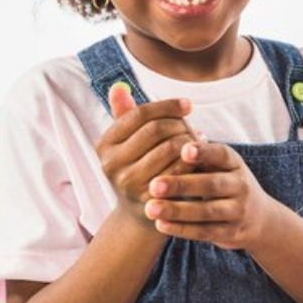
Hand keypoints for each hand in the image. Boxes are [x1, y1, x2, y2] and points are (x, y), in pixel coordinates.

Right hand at [97, 83, 201, 221]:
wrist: (141, 214)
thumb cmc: (138, 167)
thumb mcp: (127, 143)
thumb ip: (125, 115)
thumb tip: (119, 87)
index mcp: (104, 144)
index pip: (139, 114)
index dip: (166, 105)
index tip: (188, 104)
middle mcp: (111, 164)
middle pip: (156, 129)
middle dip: (180, 123)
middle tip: (193, 127)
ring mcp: (129, 183)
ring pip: (171, 147)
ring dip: (190, 140)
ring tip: (198, 141)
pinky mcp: (150, 198)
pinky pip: (180, 170)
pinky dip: (193, 161)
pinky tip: (198, 159)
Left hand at [142, 141, 280, 250]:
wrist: (257, 217)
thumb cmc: (223, 180)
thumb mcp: (216, 163)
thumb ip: (192, 148)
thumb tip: (158, 122)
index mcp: (233, 162)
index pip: (220, 153)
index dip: (203, 152)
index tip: (183, 149)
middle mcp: (239, 185)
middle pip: (211, 184)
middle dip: (181, 185)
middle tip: (154, 185)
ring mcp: (238, 210)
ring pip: (206, 211)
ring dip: (177, 210)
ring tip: (150, 209)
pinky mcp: (231, 232)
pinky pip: (204, 231)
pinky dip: (181, 229)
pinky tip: (160, 225)